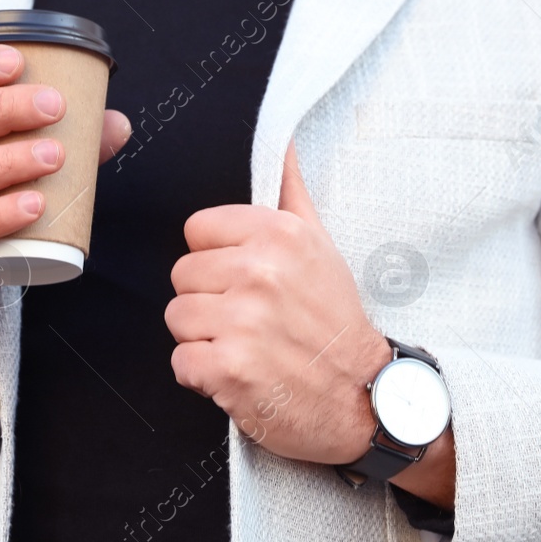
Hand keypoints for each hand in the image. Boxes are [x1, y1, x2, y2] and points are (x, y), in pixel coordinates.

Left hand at [166, 141, 392, 464]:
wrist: (363, 396)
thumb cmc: (335, 322)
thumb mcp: (319, 246)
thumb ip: (291, 193)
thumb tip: (283, 144)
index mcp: (278, 235)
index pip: (197, 230)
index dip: (215, 258)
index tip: (244, 279)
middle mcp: (260, 272)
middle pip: (182, 275)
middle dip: (209, 300)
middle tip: (250, 319)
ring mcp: (242, 322)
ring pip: (177, 317)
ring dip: (204, 338)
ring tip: (246, 346)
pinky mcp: (227, 369)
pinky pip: (181, 362)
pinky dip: (204, 376)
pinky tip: (240, 374)